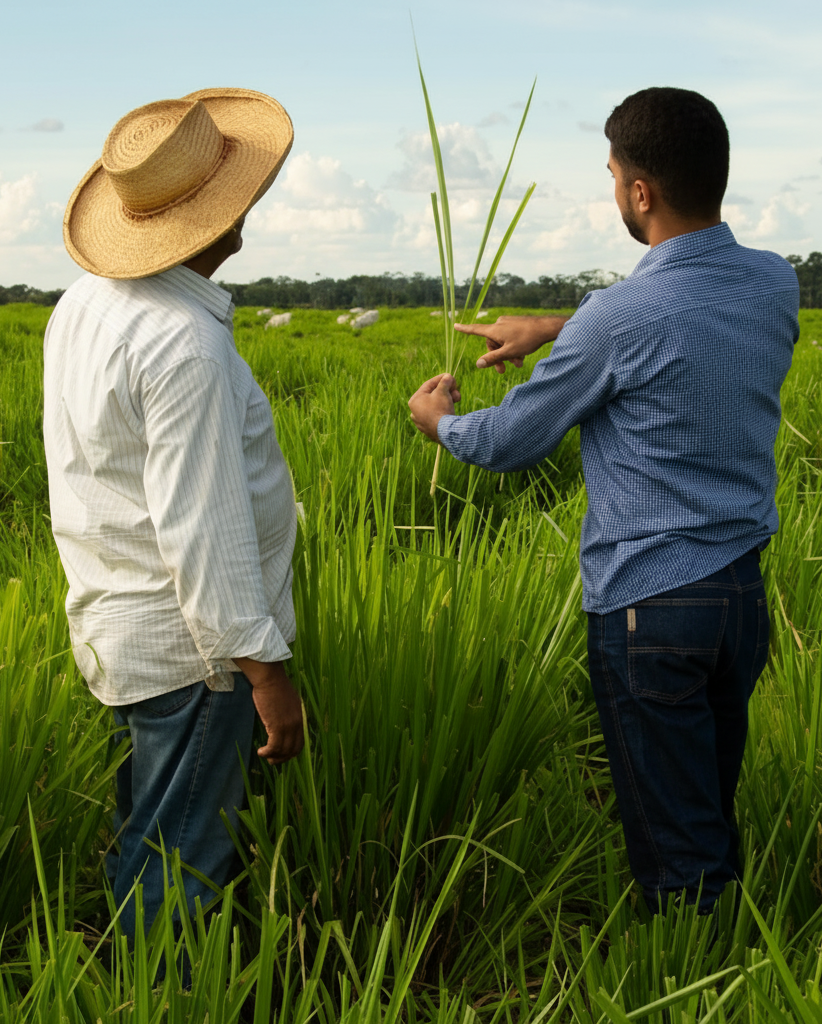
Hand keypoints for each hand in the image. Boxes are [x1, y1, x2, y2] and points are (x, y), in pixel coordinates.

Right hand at [234, 658, 304, 763]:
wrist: (269, 678)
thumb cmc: (273, 686)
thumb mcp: (285, 701)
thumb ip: (286, 713)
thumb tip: (280, 721)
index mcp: (300, 717)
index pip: (299, 742)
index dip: (290, 752)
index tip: (280, 754)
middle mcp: (297, 723)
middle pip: (293, 749)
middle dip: (282, 758)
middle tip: (272, 761)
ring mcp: (288, 725)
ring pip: (283, 750)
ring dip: (273, 757)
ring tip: (264, 755)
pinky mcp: (278, 726)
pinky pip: (274, 747)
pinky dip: (267, 752)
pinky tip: (260, 751)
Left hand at [408, 373, 460, 440]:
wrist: (445, 432)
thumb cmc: (440, 409)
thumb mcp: (442, 391)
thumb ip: (445, 381)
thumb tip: (448, 376)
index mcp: (414, 400)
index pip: (428, 385)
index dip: (440, 379)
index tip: (449, 376)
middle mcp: (415, 412)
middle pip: (433, 395)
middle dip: (446, 391)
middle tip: (455, 389)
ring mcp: (422, 422)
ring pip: (436, 405)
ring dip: (448, 400)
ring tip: (457, 399)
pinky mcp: (430, 429)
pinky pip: (438, 415)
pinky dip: (445, 410)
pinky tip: (452, 409)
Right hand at [454, 315, 569, 372]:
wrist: (546, 328)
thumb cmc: (527, 339)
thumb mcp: (509, 353)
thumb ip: (492, 359)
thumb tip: (478, 364)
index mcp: (495, 330)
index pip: (475, 330)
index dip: (465, 329)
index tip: (455, 325)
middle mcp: (499, 324)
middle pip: (492, 344)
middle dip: (498, 357)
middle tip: (504, 370)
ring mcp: (508, 323)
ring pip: (502, 342)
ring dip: (508, 355)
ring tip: (518, 364)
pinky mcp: (516, 323)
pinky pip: (509, 338)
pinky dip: (513, 348)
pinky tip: (522, 356)